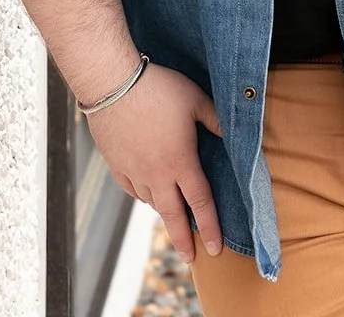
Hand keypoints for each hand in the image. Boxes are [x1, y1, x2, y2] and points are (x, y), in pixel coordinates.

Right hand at [86, 61, 224, 263]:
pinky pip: (132, 189)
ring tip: (173, 217)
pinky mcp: (116, 165)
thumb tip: (230, 133)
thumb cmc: (158, 88)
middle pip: (173, 215)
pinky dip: (142, 195)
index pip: (200, 201)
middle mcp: (157, 174)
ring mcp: (134, 172)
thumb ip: (214, 119)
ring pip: (152, 201)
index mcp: (180, 161)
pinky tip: (147, 194)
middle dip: (184, 239)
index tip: (216, 249)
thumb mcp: (195, 99)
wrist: (113, 85)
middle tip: (191, 258)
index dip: (211, 225)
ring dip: (164, 212)